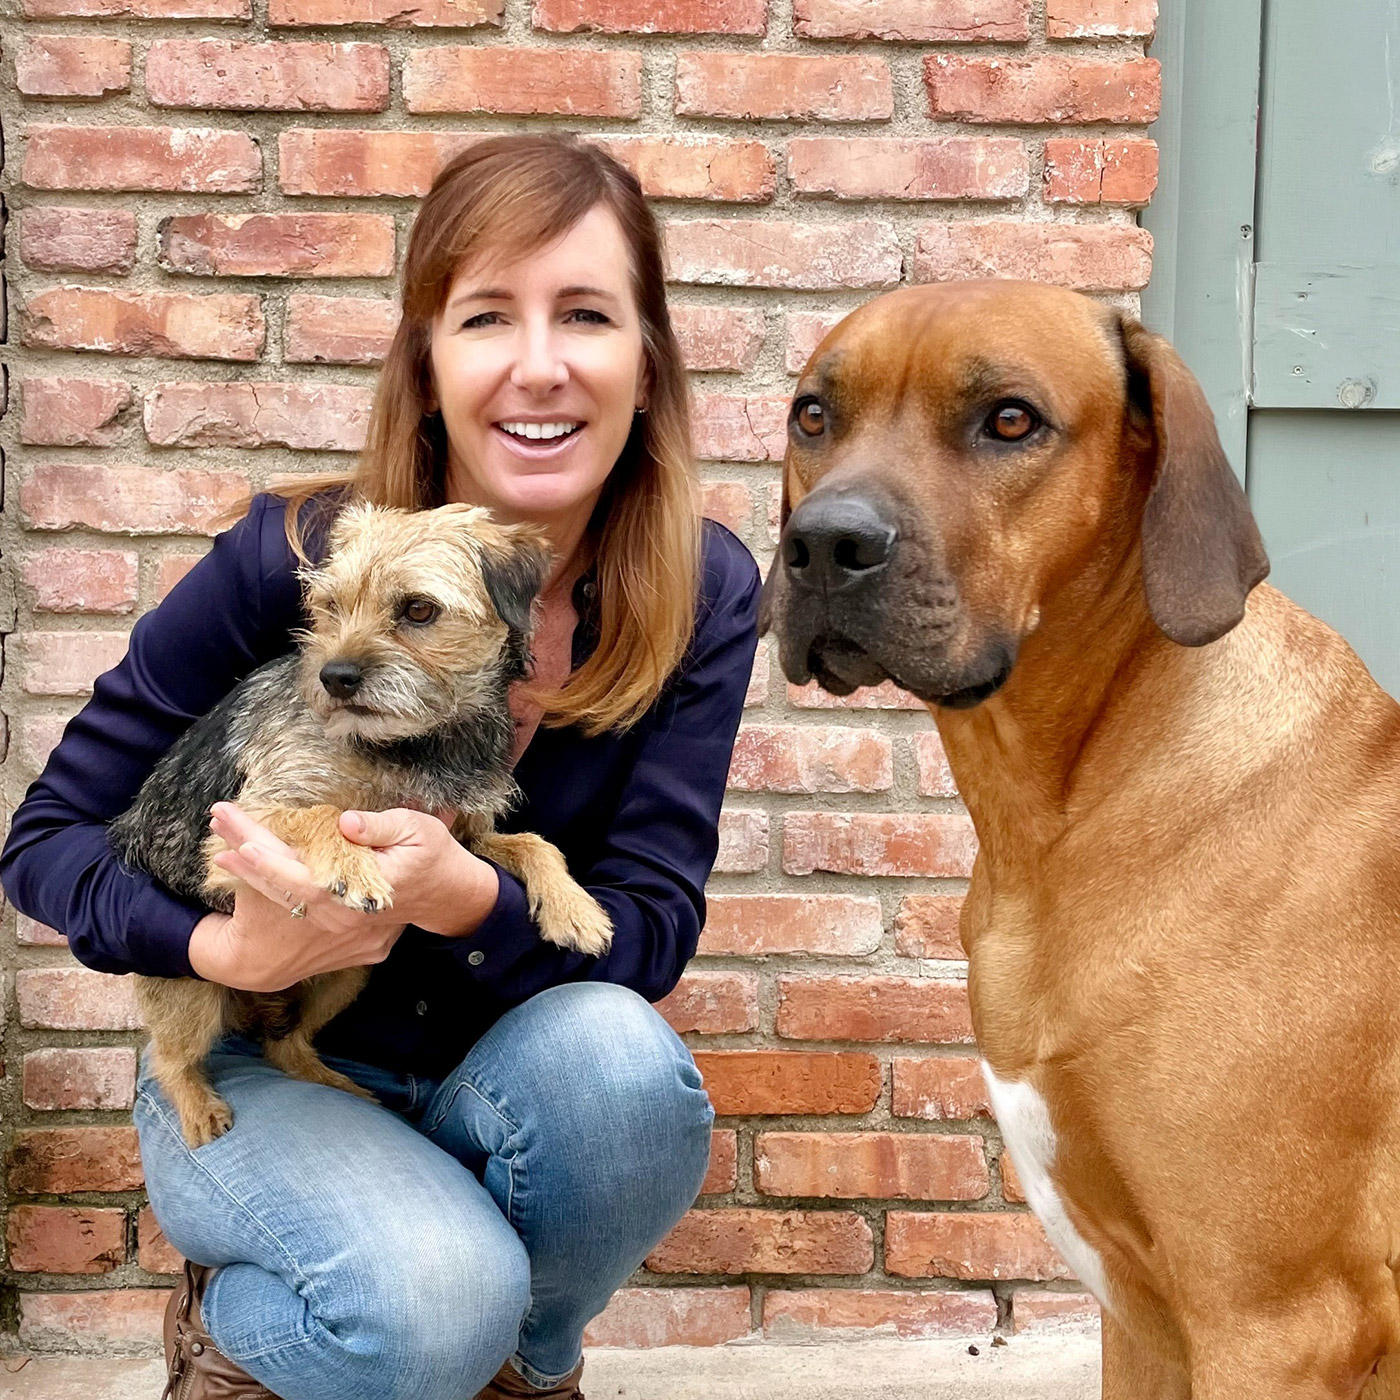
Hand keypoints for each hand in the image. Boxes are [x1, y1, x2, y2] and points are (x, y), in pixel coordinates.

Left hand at [189, 803, 499, 989]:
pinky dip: (270, 888)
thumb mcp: (417, 830)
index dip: (272, 862)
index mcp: (363, 889)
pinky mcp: (339, 927)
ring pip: (286, 901)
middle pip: (286, 889)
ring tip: (224, 849)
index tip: (242, 843)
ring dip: (253, 874)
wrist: (448, 897)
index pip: (307, 878)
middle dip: (250, 860)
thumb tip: (344, 822)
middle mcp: (346, 914)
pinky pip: (297, 908)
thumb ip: (380, 826)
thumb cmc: (434, 856)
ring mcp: (341, 926)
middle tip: (219, 831)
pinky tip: (249, 868)